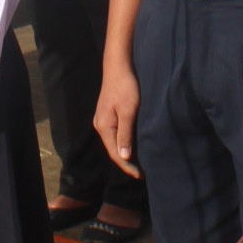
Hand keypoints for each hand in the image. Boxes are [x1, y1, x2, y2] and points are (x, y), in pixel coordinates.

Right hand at [93, 63, 141, 178]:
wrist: (119, 66)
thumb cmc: (126, 87)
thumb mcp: (129, 111)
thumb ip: (125, 134)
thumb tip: (124, 157)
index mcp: (104, 126)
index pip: (115, 154)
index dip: (128, 166)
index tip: (140, 175)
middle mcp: (100, 125)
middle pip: (113, 150)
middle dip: (127, 162)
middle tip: (142, 173)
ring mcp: (103, 119)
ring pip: (114, 142)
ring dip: (126, 153)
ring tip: (139, 162)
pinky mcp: (108, 114)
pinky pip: (115, 134)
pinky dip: (124, 142)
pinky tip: (133, 145)